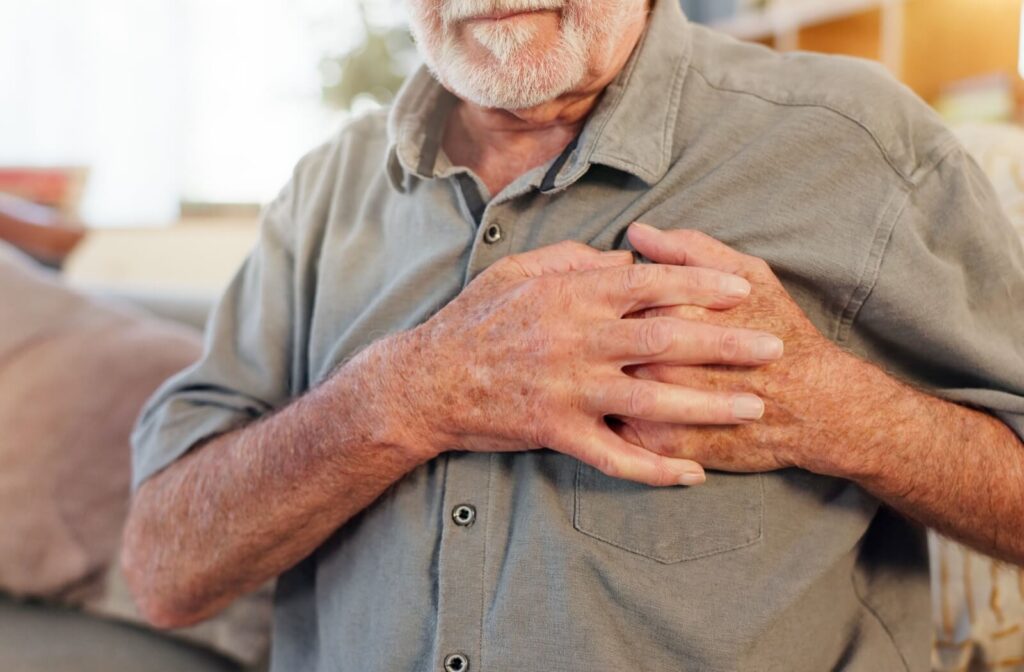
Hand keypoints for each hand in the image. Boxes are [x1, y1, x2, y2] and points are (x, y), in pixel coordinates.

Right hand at [392, 240, 785, 485]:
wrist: (427, 380)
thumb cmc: (475, 318)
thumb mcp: (518, 270)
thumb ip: (574, 259)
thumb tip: (625, 257)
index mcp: (570, 296)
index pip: (649, 284)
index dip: (701, 284)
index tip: (743, 288)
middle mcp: (576, 341)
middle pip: (665, 340)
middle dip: (724, 343)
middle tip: (773, 347)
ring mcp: (567, 390)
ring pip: (651, 400)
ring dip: (708, 405)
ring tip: (754, 406)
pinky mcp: (556, 431)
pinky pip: (613, 456)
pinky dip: (655, 468)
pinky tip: (692, 474)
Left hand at [616, 223, 862, 475]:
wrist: (818, 407)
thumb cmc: (782, 332)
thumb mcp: (748, 274)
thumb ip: (689, 250)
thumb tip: (637, 232)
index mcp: (675, 311)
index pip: (615, 297)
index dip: (607, 299)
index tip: (610, 302)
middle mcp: (660, 358)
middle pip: (604, 344)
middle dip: (597, 341)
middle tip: (602, 341)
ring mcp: (659, 404)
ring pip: (604, 387)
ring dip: (597, 379)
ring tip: (604, 370)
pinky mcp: (663, 442)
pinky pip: (616, 430)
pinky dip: (610, 417)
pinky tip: (616, 405)